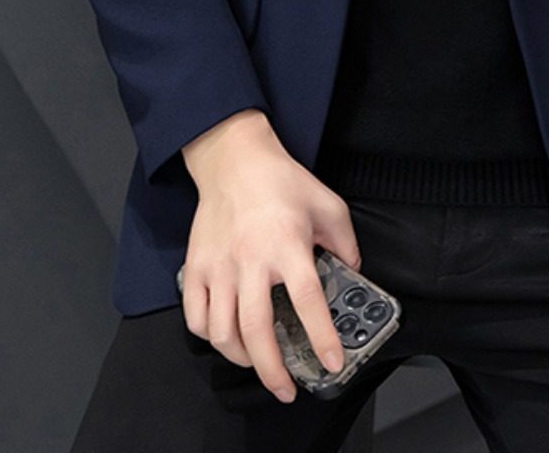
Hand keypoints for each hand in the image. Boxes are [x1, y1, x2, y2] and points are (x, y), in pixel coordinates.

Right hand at [179, 109, 361, 402]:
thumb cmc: (282, 181)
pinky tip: (225, 337)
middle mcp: (251, 259)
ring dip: (242, 358)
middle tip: (287, 390)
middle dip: (273, 370)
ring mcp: (219, 265)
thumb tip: (353, 271)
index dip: (322, 337)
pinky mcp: (196, 266)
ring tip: (259, 364)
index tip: (332, 362)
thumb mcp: (328, 204)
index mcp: (287, 244)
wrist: (234, 159)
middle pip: (257, 328)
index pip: (308, 300)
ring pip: (222, 330)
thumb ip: (344, 241)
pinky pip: (196, 316)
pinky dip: (209, 337)